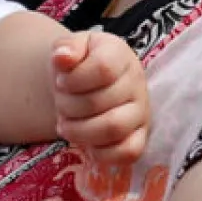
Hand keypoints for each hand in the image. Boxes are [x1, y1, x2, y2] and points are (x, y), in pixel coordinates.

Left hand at [52, 31, 149, 165]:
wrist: (85, 83)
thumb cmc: (78, 64)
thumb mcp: (68, 47)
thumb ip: (65, 47)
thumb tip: (62, 57)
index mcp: (120, 54)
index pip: (103, 69)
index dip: (74, 80)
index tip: (61, 81)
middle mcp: (137, 82)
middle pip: (99, 102)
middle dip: (68, 106)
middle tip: (60, 103)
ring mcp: (141, 111)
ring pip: (113, 129)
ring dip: (79, 131)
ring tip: (66, 124)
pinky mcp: (140, 137)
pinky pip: (128, 153)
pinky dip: (100, 153)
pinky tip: (85, 141)